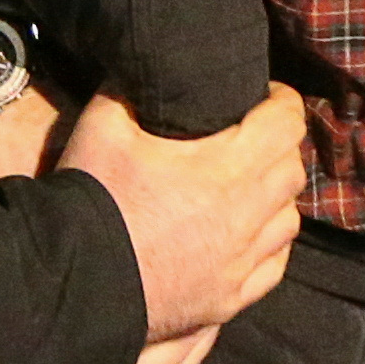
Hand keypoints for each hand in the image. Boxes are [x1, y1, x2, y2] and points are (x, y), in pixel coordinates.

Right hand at [61, 81, 305, 363]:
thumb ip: (132, 87)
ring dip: (276, 198)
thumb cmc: (92, 200)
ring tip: (250, 187)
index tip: (264, 95)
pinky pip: (273, 267)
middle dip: (279, 147)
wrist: (71, 283)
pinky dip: (268, 246)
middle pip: (293, 171)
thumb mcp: (104, 125)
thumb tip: (147, 63)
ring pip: (288, 221)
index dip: (282, 101)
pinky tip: (245, 237)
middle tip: (253, 137)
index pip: (287, 123)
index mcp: (227, 169)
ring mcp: (240, 264)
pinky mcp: (228, 300)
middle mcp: (246, 217)